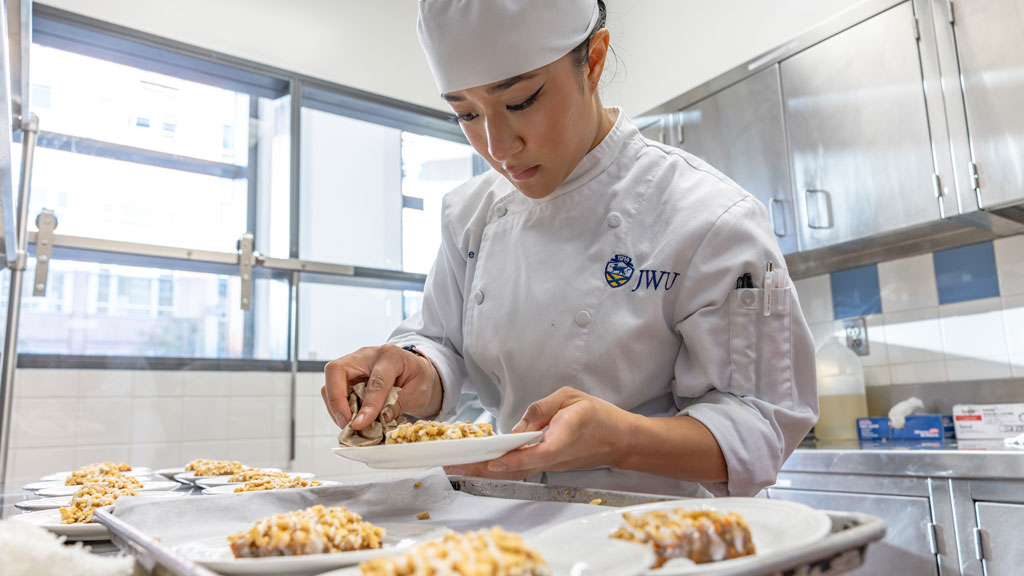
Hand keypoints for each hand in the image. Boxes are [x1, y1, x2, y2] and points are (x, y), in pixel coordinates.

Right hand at [322, 345, 441, 430]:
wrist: (416, 371)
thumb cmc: (418, 378)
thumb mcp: (418, 393)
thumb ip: (398, 405)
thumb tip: (378, 420)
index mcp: (391, 356)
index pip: (375, 381)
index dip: (368, 405)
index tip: (360, 424)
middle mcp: (367, 355)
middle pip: (337, 370)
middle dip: (336, 400)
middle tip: (345, 423)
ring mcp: (354, 363)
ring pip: (331, 381)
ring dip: (335, 406)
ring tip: (349, 425)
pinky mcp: (347, 374)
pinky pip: (333, 389)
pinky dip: (337, 407)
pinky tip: (350, 419)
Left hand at [444, 387, 636, 480]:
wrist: (621, 440)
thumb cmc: (598, 415)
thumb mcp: (570, 398)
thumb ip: (541, 409)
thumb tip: (517, 427)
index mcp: (561, 439)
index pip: (534, 454)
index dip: (511, 459)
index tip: (490, 461)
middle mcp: (553, 458)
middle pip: (514, 469)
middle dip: (482, 469)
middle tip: (453, 468)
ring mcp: (550, 465)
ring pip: (514, 471)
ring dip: (486, 471)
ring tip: (458, 467)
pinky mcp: (548, 465)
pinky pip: (520, 468)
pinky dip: (498, 468)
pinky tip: (479, 464)